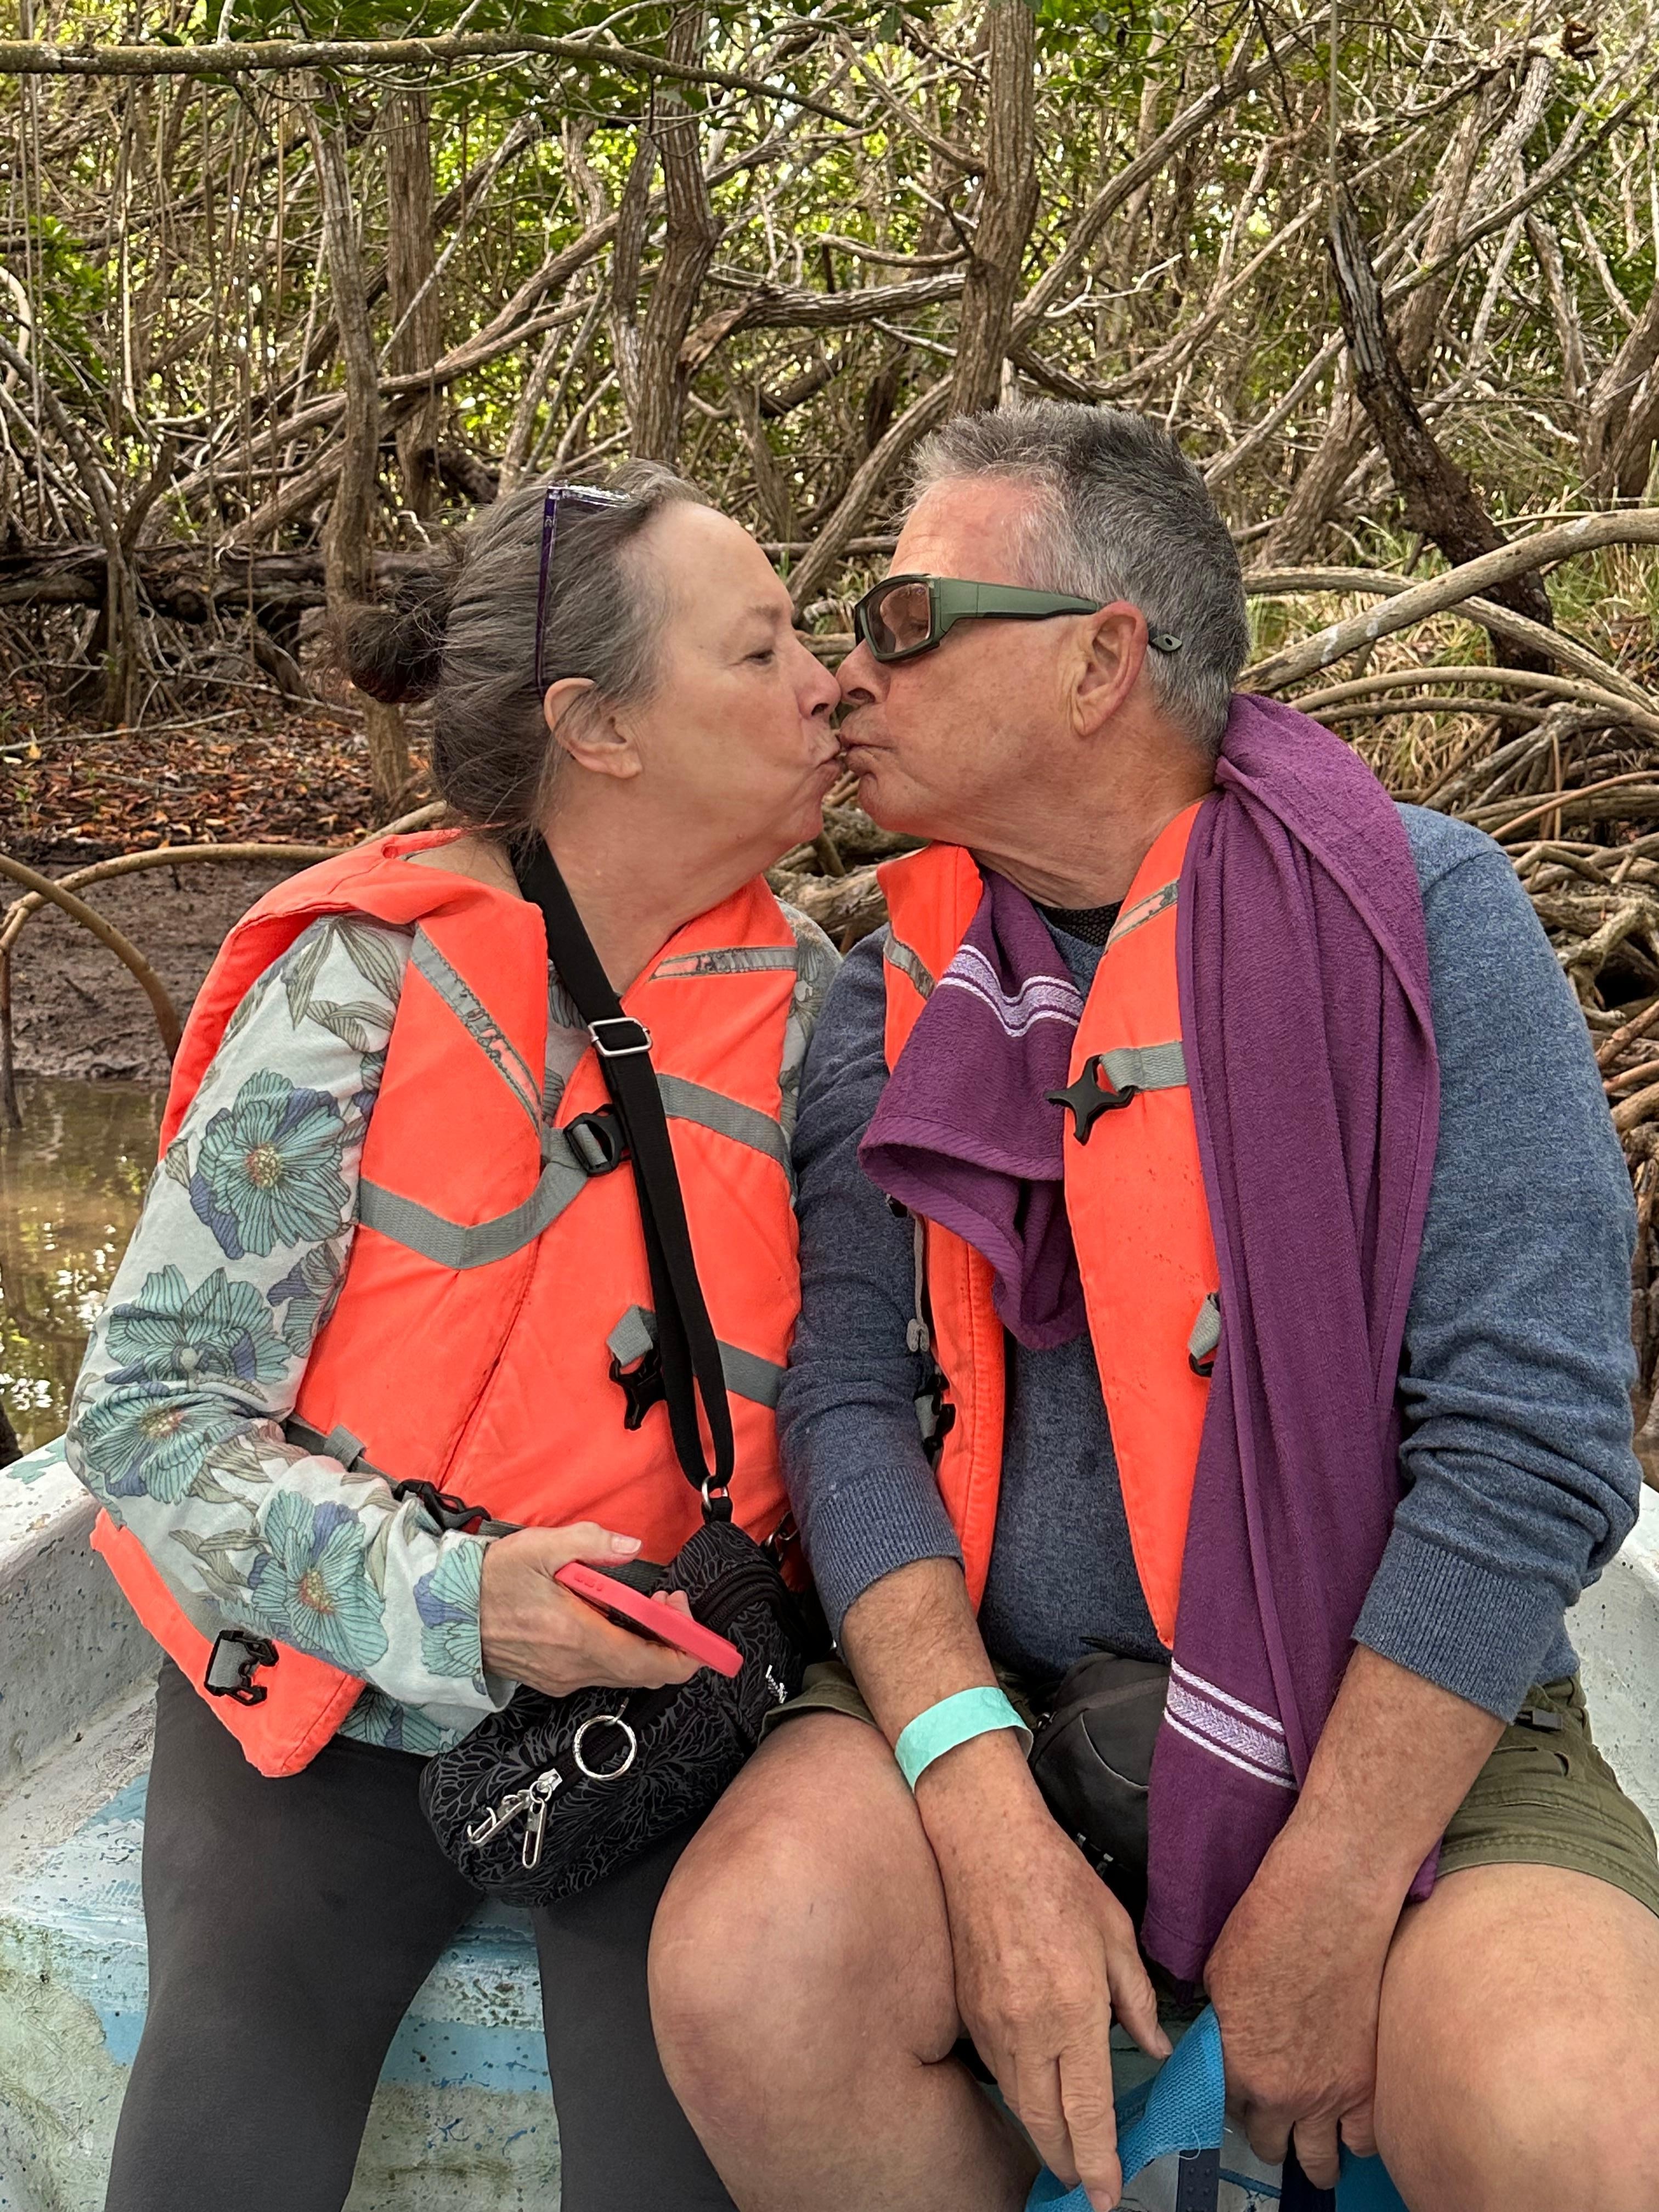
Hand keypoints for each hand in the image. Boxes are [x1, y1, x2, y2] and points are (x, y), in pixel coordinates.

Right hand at [479, 1524, 701, 1697]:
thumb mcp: (538, 1547)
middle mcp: (575, 1667)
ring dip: (647, 1646)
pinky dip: (623, 1652)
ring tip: (645, 1607)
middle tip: (669, 1604)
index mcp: (579, 1637)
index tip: (689, 1617)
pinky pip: (603, 1673)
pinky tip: (615, 1622)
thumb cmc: (489, 1581)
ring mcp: (564, 1678)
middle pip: (646, 1673)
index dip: (685, 1650)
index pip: (651, 1663)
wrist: (444, 1614)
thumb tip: (630, 1546)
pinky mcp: (555, 1679)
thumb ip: (590, 1543)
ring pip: (626, 1674)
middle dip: (671, 1643)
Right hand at [922, 1732, 1168, 2211]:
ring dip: (1042, 2133)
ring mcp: (991, 2022)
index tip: (1108, 2194)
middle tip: (1089, 2183)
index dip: (1099, 2161)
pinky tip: (1037, 2089)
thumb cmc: (1054, 1877)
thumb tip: (1155, 2047)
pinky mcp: (968, 2010)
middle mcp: (1028, 2028)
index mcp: (1073, 2009)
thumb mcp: (1116, 1933)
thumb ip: (1137, 1999)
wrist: (983, 1841)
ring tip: (1066, 2148)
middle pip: (1044, 2124)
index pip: (1087, 2110)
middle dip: (1068, 2163)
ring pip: (1018, 2102)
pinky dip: (1020, 2091)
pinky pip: (998, 2068)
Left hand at [1203, 1822, 1397, 2186]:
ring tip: (1312, 2125)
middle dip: (1268, 2129)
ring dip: (1312, 2147)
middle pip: (1270, 2146)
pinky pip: (1365, 2142)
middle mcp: (1284, 2094)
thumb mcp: (1220, 1977)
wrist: (1331, 1904)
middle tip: (1273, 2108)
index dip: (1230, 2099)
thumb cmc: (1272, 1926)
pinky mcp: (1372, 2083)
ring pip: (1319, 2163)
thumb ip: (1223, 2028)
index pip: (1224, 2111)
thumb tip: (1223, 2043)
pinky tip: (1348, 2114)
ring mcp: (1333, 2095)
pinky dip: (1355, 2135)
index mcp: (1238, 2066)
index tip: (1238, 2089)